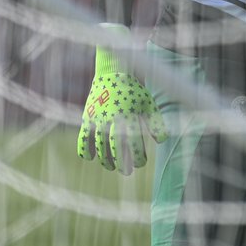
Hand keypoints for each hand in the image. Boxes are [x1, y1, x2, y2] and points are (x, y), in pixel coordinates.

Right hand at [77, 30, 167, 173]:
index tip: (141, 163)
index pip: (134, 142)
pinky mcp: (87, 117)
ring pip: (100, 145)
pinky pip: (83, 137)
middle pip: (116, 147)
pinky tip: (90, 158)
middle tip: (126, 172)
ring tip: (110, 167)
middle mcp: (113, 118)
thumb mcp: (148, 102)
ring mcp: (98, 118)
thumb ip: (156, 121)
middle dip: (122, 162)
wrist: (113, 72)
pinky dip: (85, 149)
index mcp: (129, 115)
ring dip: (105, 159)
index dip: (138, 156)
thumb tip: (162, 141)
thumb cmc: (134, 90)